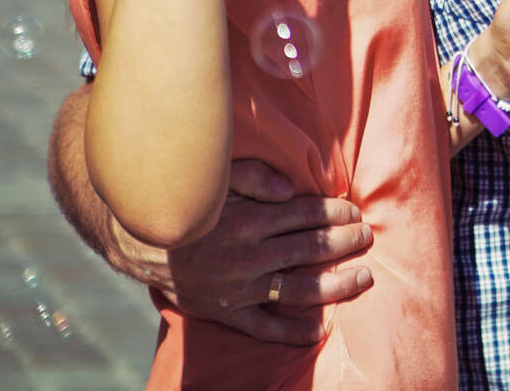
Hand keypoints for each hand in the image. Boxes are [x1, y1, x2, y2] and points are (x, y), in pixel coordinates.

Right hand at [114, 159, 373, 344]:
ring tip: (364, 276)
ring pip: (299, 289)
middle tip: (367, 236)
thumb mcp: (218, 178)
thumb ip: (256, 177)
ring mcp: (238, 290)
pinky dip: (293, 331)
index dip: (336, 213)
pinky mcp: (226, 313)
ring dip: (337, 284)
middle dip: (345, 242)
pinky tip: (320, 329)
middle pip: (310, 249)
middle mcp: (247, 258)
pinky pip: (265, 327)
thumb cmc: (188, 203)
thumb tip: (293, 188)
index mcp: (248, 221)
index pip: (307, 215)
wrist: (141, 243)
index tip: (354, 212)